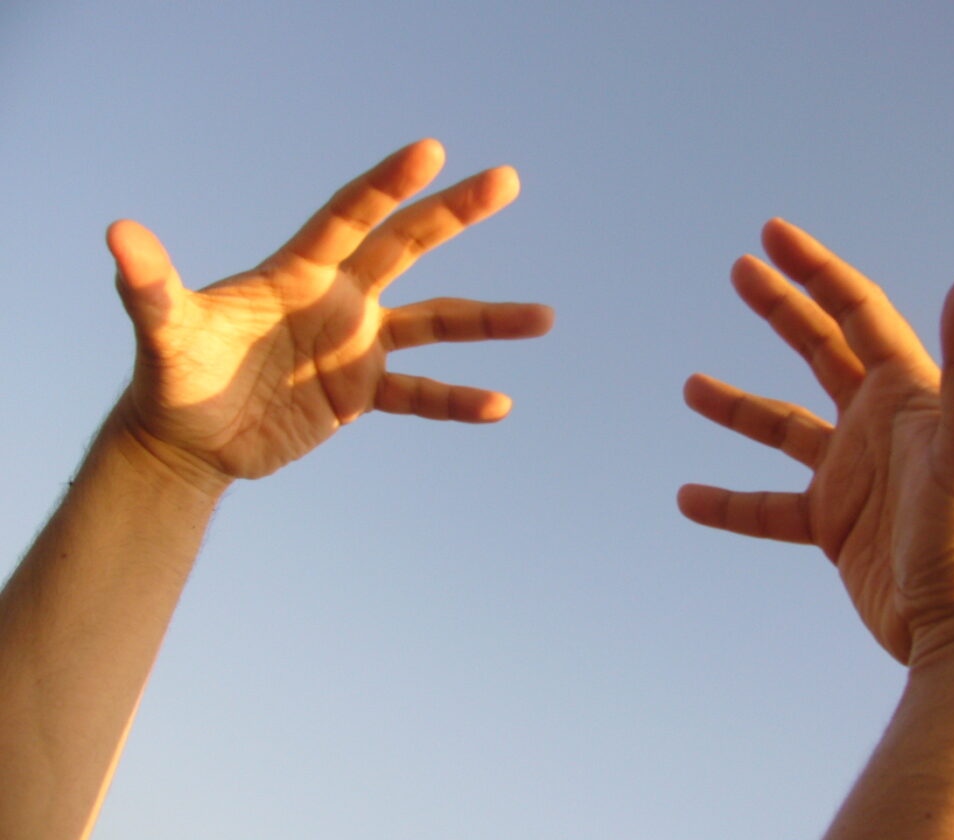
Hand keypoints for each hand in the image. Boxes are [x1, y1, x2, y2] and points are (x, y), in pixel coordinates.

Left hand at [106, 140, 552, 486]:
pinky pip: (421, 395)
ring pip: (435, 324)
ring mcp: (357, 346)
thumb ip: (150, 286)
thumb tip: (118, 236)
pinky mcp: (363, 394)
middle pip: (407, 247)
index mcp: (299, 273)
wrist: (192, 440)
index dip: (386, 186)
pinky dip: (456, 402)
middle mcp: (339, 299)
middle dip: (454, 213)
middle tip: (505, 180)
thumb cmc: (174, 376)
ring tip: (545, 317)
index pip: (349, 218)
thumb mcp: (163, 332)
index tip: (431, 152)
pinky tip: (499, 405)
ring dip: (488, 320)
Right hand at [678, 220, 953, 664]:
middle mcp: (881, 424)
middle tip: (738, 269)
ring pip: (785, 427)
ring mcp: (854, 475)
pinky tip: (689, 498)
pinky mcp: (835, 524)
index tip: (771, 234)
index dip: (815, 269)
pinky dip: (730, 502)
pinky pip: (768, 507)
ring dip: (739, 406)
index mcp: (910, 392)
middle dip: (781, 306)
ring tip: (690, 385)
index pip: (857, 311)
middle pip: (821, 349)